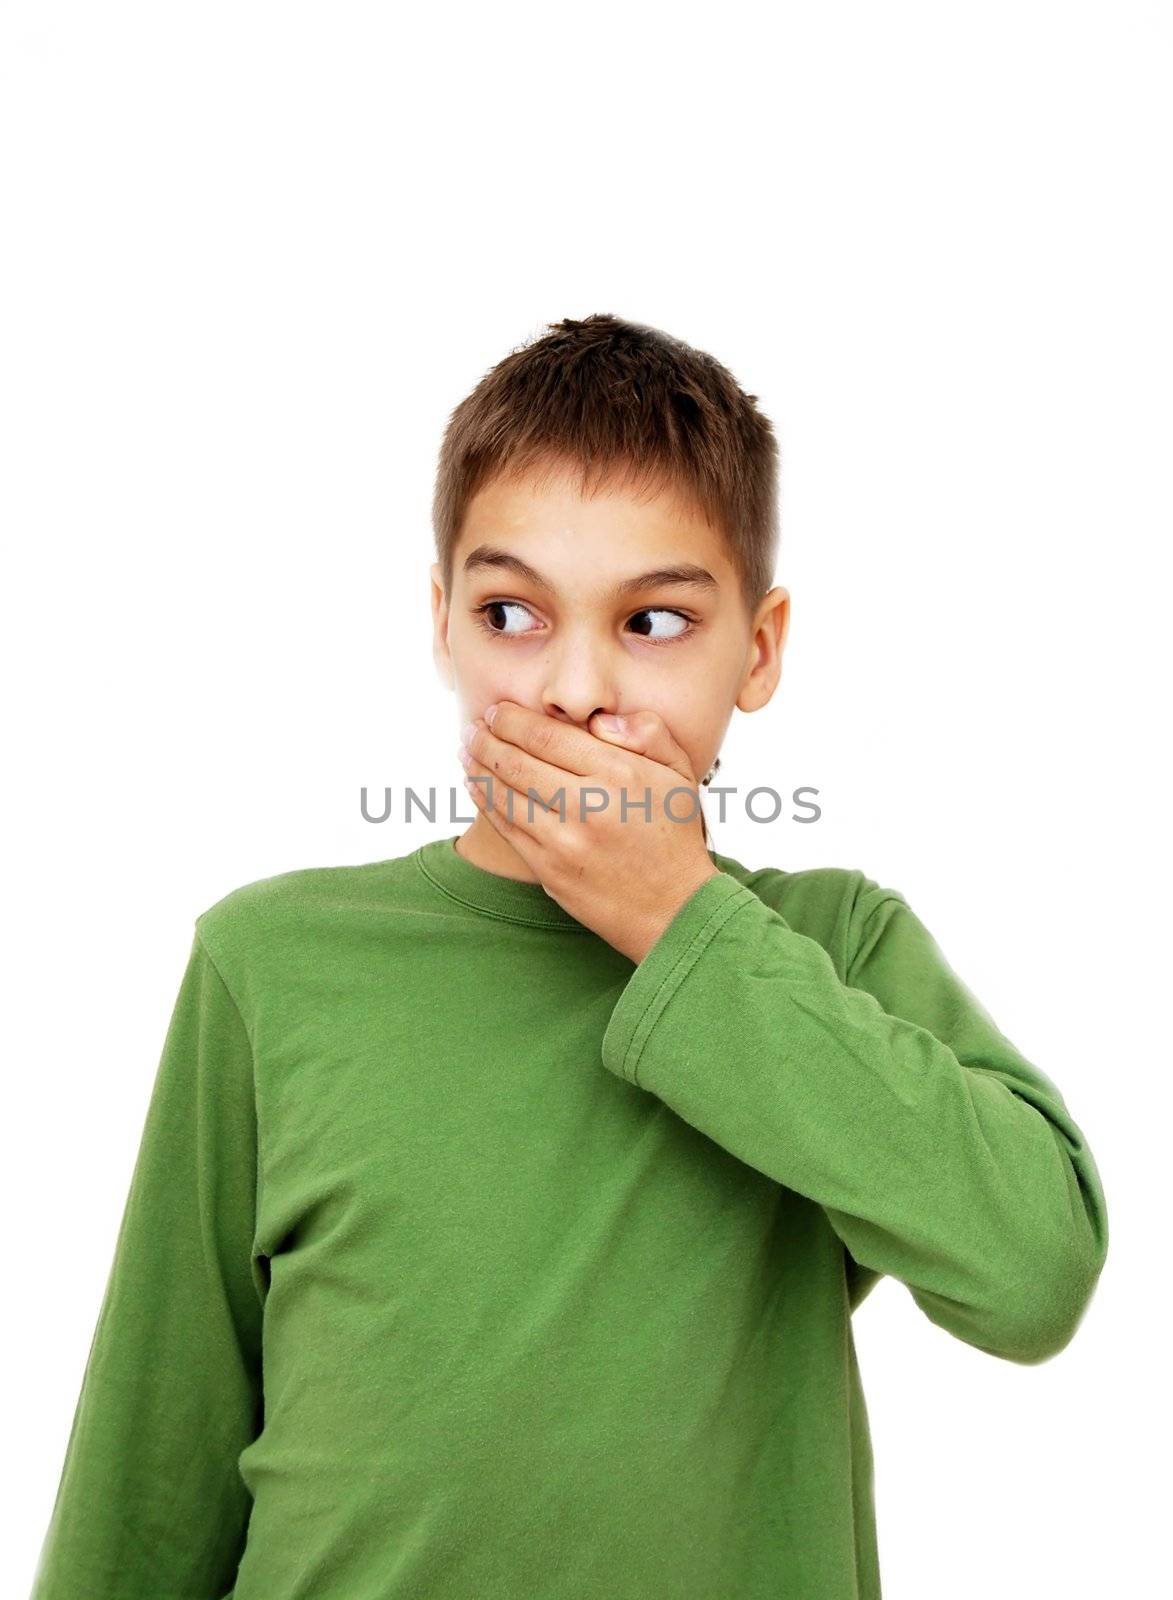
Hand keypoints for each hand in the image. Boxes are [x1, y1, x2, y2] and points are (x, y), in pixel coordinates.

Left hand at [459, 700, 721, 962]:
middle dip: (486, 739)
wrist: (675, 910)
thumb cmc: (675, 836)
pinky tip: (476, 787)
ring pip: (505, 794)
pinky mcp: (550, 871)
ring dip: (478, 768)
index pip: (548, 735)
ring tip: (466, 752)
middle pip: (518, 761)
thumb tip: (599, 719)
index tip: (496, 710)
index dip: (512, 719)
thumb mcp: (679, 773)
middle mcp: (589, 805)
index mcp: (620, 774)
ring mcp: (565, 841)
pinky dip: (486, 803)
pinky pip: (507, 829)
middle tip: (472, 727)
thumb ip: (647, 732)